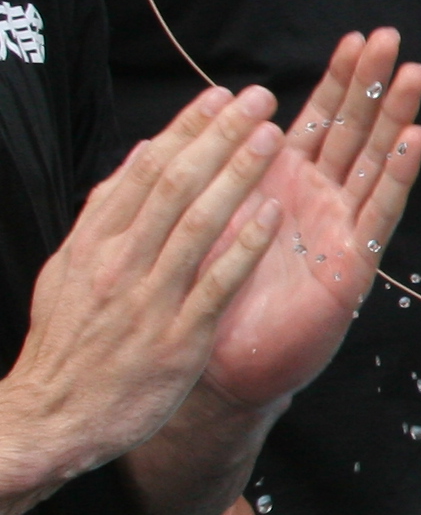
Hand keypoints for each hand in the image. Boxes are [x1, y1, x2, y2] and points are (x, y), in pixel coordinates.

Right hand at [0, 88, 284, 502]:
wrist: (54, 417)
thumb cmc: (70, 343)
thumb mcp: (70, 270)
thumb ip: (104, 215)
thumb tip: (138, 157)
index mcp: (94, 244)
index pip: (145, 171)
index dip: (185, 130)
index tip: (219, 97)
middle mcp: (120, 263)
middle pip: (174, 186)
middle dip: (220, 137)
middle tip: (259, 99)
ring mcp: (149, 299)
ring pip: (197, 224)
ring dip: (237, 176)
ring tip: (273, 138)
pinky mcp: (177, 339)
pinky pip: (215, 285)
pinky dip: (243, 246)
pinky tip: (272, 214)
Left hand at [201, 30, 420, 412]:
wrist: (221, 363)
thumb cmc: (214, 292)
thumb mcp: (210, 213)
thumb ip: (221, 163)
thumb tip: (216, 103)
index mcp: (285, 181)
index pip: (320, 118)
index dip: (340, 78)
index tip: (357, 38)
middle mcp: (320, 198)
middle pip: (354, 128)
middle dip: (373, 82)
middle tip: (393, 36)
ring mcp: (341, 228)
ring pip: (372, 160)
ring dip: (395, 116)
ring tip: (414, 72)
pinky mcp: (353, 265)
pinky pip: (376, 212)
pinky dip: (394, 175)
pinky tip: (412, 139)